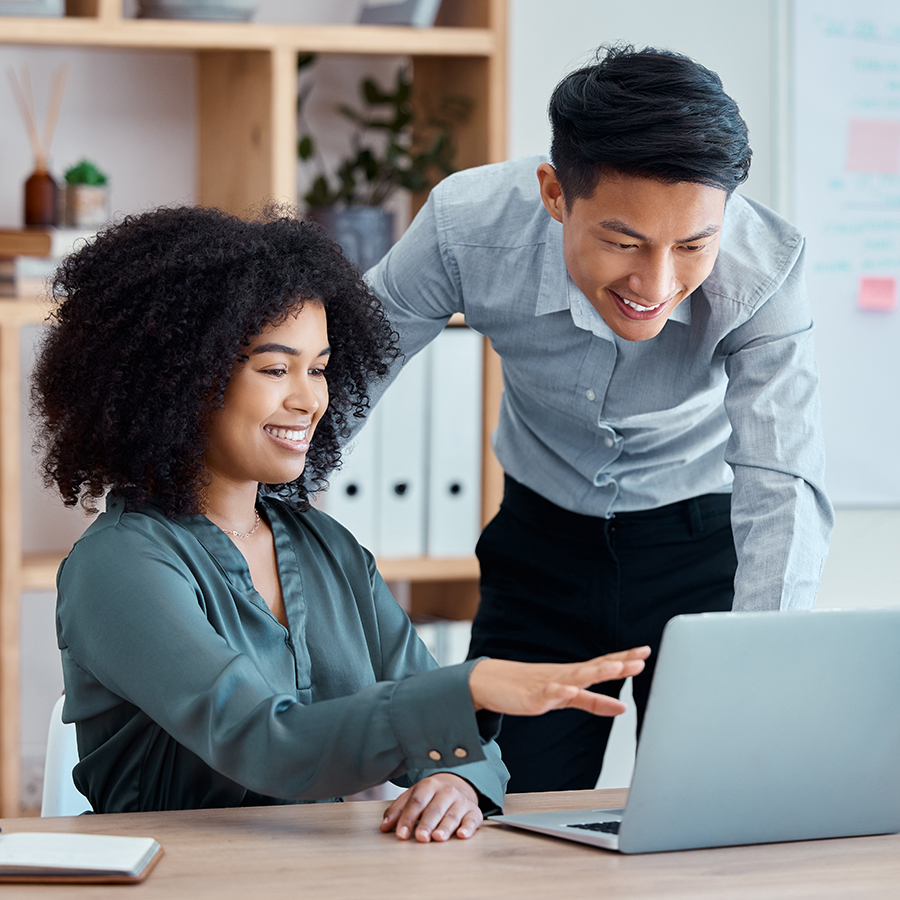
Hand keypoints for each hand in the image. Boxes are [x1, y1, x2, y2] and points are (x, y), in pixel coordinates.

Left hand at [379, 773, 482, 842]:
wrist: (458, 785)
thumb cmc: (431, 796)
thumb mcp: (413, 796)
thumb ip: (398, 811)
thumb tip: (383, 827)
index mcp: (429, 786)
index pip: (417, 801)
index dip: (408, 818)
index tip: (401, 834)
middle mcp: (446, 791)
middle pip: (435, 808)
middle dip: (427, 824)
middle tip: (420, 838)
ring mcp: (461, 801)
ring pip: (452, 815)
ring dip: (445, 827)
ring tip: (437, 838)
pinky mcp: (474, 812)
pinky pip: (472, 820)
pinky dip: (468, 828)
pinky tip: (462, 835)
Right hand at [469, 646, 650, 716]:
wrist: (492, 683)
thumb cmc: (531, 688)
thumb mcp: (567, 697)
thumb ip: (593, 702)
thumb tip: (622, 707)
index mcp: (574, 675)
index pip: (603, 664)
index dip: (624, 659)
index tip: (645, 651)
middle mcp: (565, 675)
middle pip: (595, 668)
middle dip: (618, 664)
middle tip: (640, 660)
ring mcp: (549, 684)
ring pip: (576, 677)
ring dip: (596, 672)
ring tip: (615, 668)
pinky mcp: (533, 697)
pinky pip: (548, 694)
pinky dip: (560, 692)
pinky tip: (570, 691)